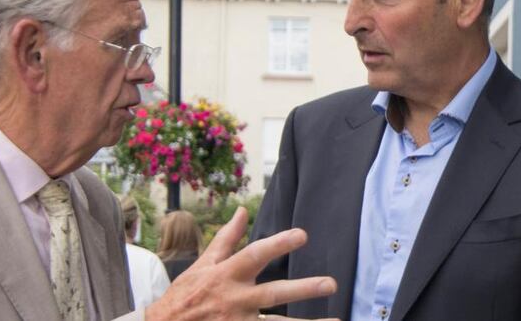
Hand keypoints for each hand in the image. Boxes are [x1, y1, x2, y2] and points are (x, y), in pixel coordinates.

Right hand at [145, 206, 338, 320]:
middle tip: (331, 284)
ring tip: (335, 320)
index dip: (279, 244)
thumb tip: (243, 211)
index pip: (256, 255)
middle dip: (303, 289)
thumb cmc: (185, 294)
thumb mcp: (203, 263)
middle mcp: (235, 300)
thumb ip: (227, 238)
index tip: (303, 235)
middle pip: (274, 294)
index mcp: (226, 275)